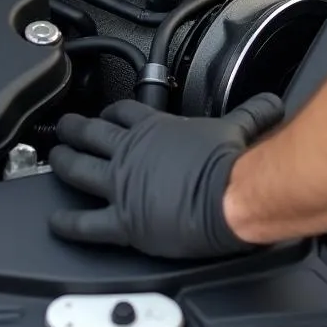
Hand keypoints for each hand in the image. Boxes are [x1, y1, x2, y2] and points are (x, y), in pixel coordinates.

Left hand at [48, 93, 284, 258]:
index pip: (124, 111)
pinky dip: (67, 223)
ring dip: (63, 162)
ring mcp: (123, 185)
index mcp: (157, 129)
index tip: (105, 113)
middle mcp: (133, 151)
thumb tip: (272, 103)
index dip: (110, 111)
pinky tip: (56, 221)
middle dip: (74, 129)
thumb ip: (251, 113)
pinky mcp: (124, 220)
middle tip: (64, 127)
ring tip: (55, 159)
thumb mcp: (239, 128)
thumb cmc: (232, 166)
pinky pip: (86, 223)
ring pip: (79, 169)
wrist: (231, 196)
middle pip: (92, 133)